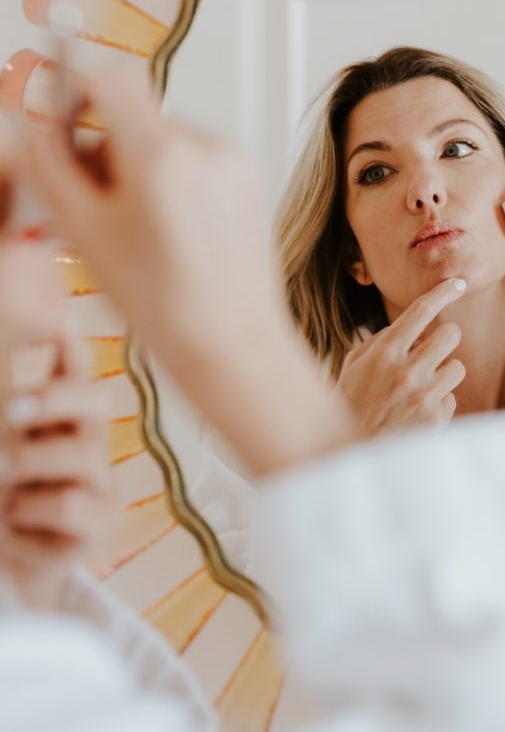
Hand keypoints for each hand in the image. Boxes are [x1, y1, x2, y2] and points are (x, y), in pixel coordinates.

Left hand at [0, 229, 113, 608]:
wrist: (13, 573)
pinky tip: (12, 524)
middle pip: (95, 399)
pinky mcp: (102, 522)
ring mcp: (99, 480)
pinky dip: (33, 514)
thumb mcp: (7, 448)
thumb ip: (13, 409)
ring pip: (82, 451)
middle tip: (13, 409)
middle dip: (58, 397)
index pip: (75, 369)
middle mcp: (86, 440)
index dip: (72, 344)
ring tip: (3, 483)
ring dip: (34, 461)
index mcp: (61, 417)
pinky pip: (73, 506)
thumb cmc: (6, 501)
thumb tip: (18, 380)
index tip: (60, 323)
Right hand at [24, 72, 357, 474]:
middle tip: (93, 201)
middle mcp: (204, 146)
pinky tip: (170, 228)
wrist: (232, 344)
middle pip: (135, 113)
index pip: (110, 78)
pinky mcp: (248, 176)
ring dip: (139, 165)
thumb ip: (52, 169)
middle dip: (106, 147)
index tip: (63, 117)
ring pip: (165, 138)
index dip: (77, 90)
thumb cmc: (165, 305)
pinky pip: (196, 158)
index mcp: (161, 155)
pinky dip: (173, 179)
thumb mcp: (87, 235)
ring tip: (136, 227)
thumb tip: (33, 127)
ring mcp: (232, 160)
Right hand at [338, 278, 466, 434]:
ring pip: (457, 367)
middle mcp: (406, 371)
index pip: (420, 310)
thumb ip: (383, 341)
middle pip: (450, 334)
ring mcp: (423, 397)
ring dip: (443, 374)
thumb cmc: (351, 405)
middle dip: (446, 338)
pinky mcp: (435, 421)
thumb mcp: (355, 366)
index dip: (443, 292)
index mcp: (384, 353)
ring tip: (420, 389)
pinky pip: (451, 399)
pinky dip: (438, 404)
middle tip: (433, 350)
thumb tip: (419, 328)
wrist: (349, 456)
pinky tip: (416, 415)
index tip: (458, 283)